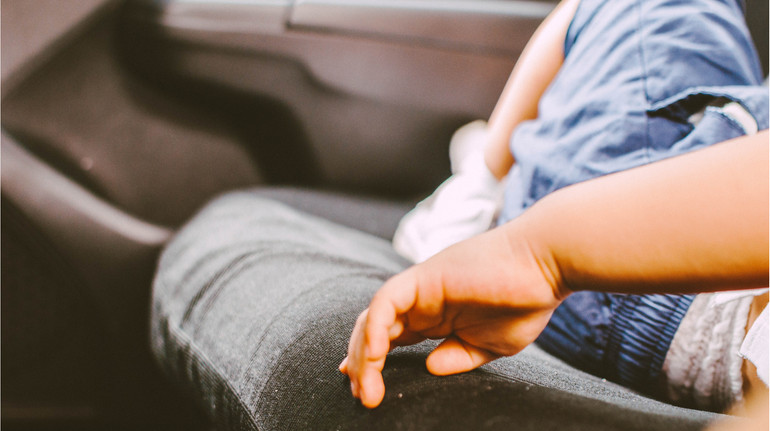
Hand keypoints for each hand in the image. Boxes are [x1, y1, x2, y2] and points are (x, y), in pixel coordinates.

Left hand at [339, 224, 566, 407]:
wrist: (547, 266)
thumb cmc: (526, 301)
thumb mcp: (490, 345)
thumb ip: (458, 356)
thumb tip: (430, 367)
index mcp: (433, 315)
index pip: (389, 339)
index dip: (372, 364)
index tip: (366, 392)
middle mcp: (420, 301)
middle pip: (373, 331)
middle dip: (362, 365)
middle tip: (364, 398)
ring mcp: (418, 288)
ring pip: (373, 319)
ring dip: (364, 355)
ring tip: (367, 389)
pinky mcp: (422, 278)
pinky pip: (385, 303)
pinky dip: (374, 329)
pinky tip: (374, 356)